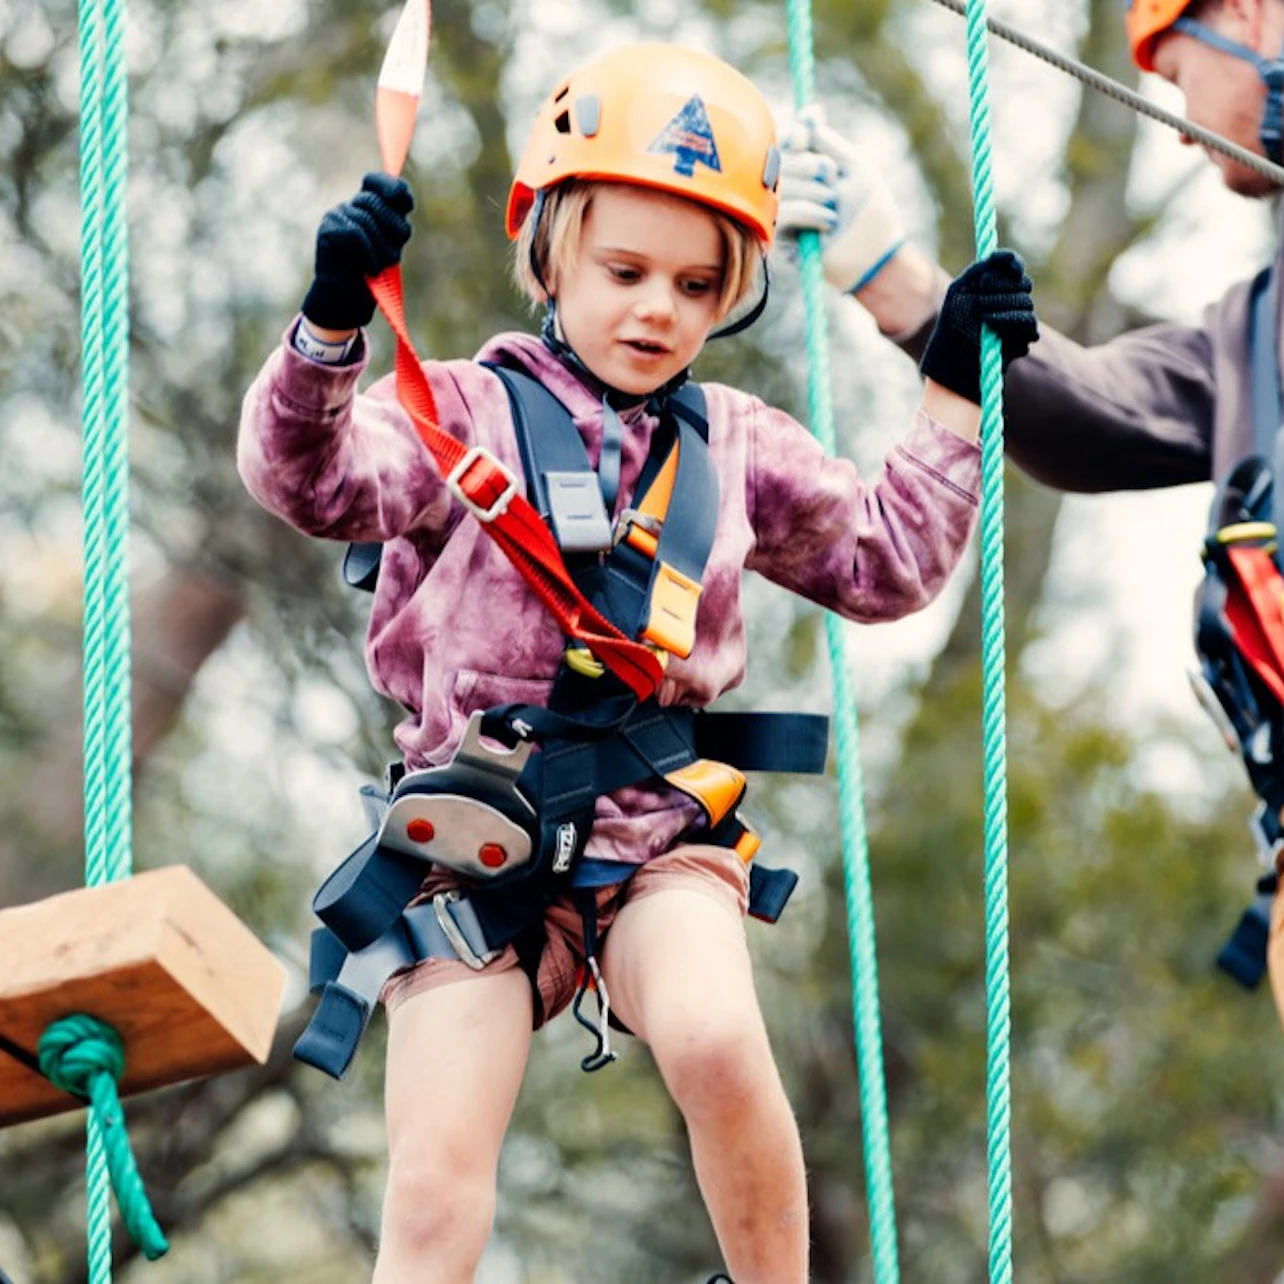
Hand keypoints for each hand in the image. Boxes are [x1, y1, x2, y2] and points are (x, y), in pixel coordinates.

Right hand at [301, 172, 414, 330]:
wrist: (347, 300)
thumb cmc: (372, 275)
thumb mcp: (389, 246)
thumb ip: (394, 223)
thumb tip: (404, 197)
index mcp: (366, 207)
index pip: (377, 182)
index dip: (392, 188)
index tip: (404, 202)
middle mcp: (350, 207)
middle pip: (376, 202)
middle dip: (392, 229)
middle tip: (392, 256)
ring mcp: (336, 216)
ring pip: (366, 219)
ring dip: (381, 248)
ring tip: (379, 267)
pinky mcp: (328, 230)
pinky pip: (355, 234)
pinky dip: (368, 254)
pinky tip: (370, 269)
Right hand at [776, 105, 905, 293]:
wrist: (876, 250)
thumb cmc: (869, 209)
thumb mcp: (852, 165)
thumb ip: (827, 141)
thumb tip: (809, 113)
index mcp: (803, 170)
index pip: (784, 142)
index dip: (793, 134)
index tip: (807, 133)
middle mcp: (787, 189)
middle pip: (778, 161)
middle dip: (808, 164)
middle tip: (831, 175)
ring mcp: (780, 214)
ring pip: (782, 186)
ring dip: (815, 191)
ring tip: (834, 205)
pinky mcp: (779, 240)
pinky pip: (784, 213)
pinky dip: (810, 212)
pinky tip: (829, 222)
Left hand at [918, 250, 1037, 405]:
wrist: (952, 360)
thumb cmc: (952, 326)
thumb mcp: (959, 292)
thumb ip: (979, 269)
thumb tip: (1001, 255)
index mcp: (996, 287)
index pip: (1014, 268)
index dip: (1011, 264)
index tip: (1001, 262)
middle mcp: (1010, 301)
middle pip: (1023, 283)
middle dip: (1002, 286)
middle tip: (981, 290)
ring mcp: (1018, 320)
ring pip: (1026, 302)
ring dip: (1001, 304)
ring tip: (981, 314)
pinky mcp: (1023, 339)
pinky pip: (1028, 323)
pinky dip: (1008, 320)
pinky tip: (989, 323)